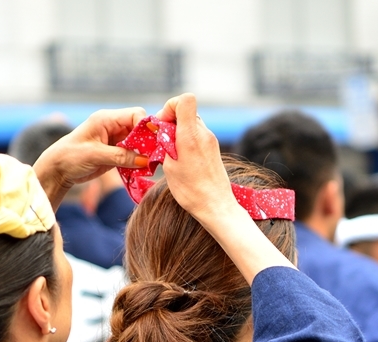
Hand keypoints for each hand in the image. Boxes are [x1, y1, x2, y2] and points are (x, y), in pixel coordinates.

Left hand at [33, 107, 148, 209]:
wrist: (58, 170)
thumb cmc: (70, 157)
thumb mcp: (95, 155)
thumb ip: (120, 156)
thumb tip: (145, 160)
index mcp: (106, 119)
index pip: (136, 115)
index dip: (146, 127)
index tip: (152, 144)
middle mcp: (113, 126)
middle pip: (140, 128)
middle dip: (148, 141)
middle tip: (154, 157)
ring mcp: (116, 139)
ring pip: (140, 142)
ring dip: (145, 153)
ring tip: (149, 165)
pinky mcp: (117, 152)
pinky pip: (134, 154)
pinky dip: (139, 161)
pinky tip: (141, 169)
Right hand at [153, 93, 293, 283]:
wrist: (215, 206)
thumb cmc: (190, 190)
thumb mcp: (169, 165)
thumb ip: (165, 143)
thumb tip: (163, 131)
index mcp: (191, 135)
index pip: (186, 99)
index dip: (170, 106)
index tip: (162, 124)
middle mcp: (204, 134)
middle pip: (186, 111)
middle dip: (172, 121)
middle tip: (164, 141)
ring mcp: (211, 141)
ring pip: (191, 124)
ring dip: (179, 132)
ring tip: (172, 153)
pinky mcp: (213, 149)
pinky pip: (197, 136)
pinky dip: (187, 141)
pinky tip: (182, 159)